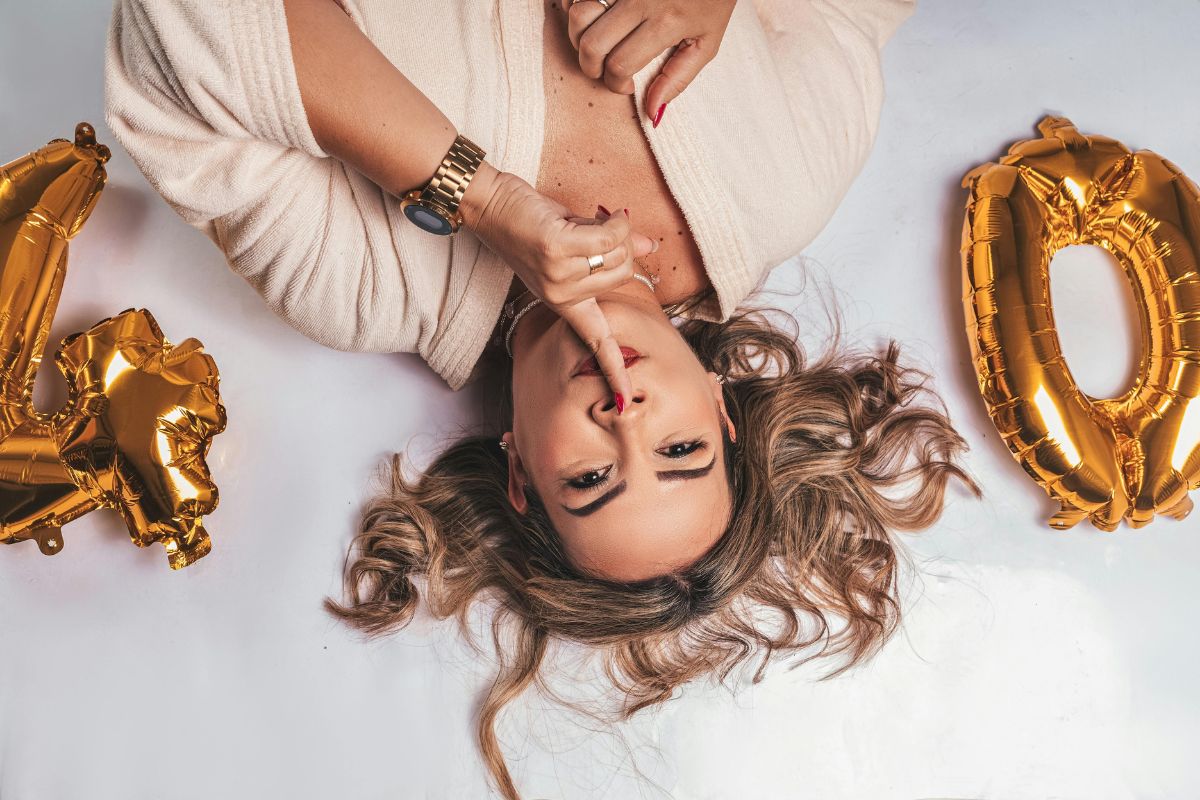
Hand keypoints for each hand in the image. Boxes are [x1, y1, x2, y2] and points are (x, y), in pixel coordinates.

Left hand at [462, 163, 656, 406]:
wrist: (488, 202)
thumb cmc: (530, 222)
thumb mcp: (573, 243)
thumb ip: (610, 247)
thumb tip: (650, 245)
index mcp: (563, 302)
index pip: (595, 343)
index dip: (614, 372)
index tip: (624, 401)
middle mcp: (560, 295)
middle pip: (624, 275)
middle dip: (622, 248)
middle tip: (597, 231)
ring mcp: (558, 275)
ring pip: (618, 255)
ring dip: (614, 230)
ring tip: (586, 222)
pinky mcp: (556, 249)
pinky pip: (608, 238)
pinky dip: (615, 222)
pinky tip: (608, 214)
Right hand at [560, 0, 735, 124]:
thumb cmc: (713, 0)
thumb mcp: (707, 42)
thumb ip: (678, 79)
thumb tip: (651, 113)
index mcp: (666, 22)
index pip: (620, 64)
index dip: (615, 84)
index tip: (626, 85)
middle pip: (591, 43)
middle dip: (590, 66)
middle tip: (602, 69)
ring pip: (578, 12)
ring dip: (579, 34)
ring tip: (595, 40)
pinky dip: (574, 4)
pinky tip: (591, 14)